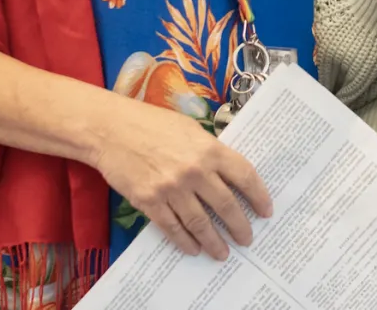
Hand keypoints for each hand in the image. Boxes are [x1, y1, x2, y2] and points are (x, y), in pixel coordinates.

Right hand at [89, 97, 272, 257]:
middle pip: (226, 206)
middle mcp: (194, 172)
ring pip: (200, 223)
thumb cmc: (152, 124)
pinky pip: (172, 228)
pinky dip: (185, 241)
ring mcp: (171, 189)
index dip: (259, 196)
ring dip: (214, 242)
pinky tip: (193, 248)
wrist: (111, 130)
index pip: (244, 176)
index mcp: (209, 149)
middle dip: (239, 226)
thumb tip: (228, 172)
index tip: (266, 211)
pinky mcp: (150, 202)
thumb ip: (210, 151)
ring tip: (222, 252)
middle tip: (247, 239)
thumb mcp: (190, 129)